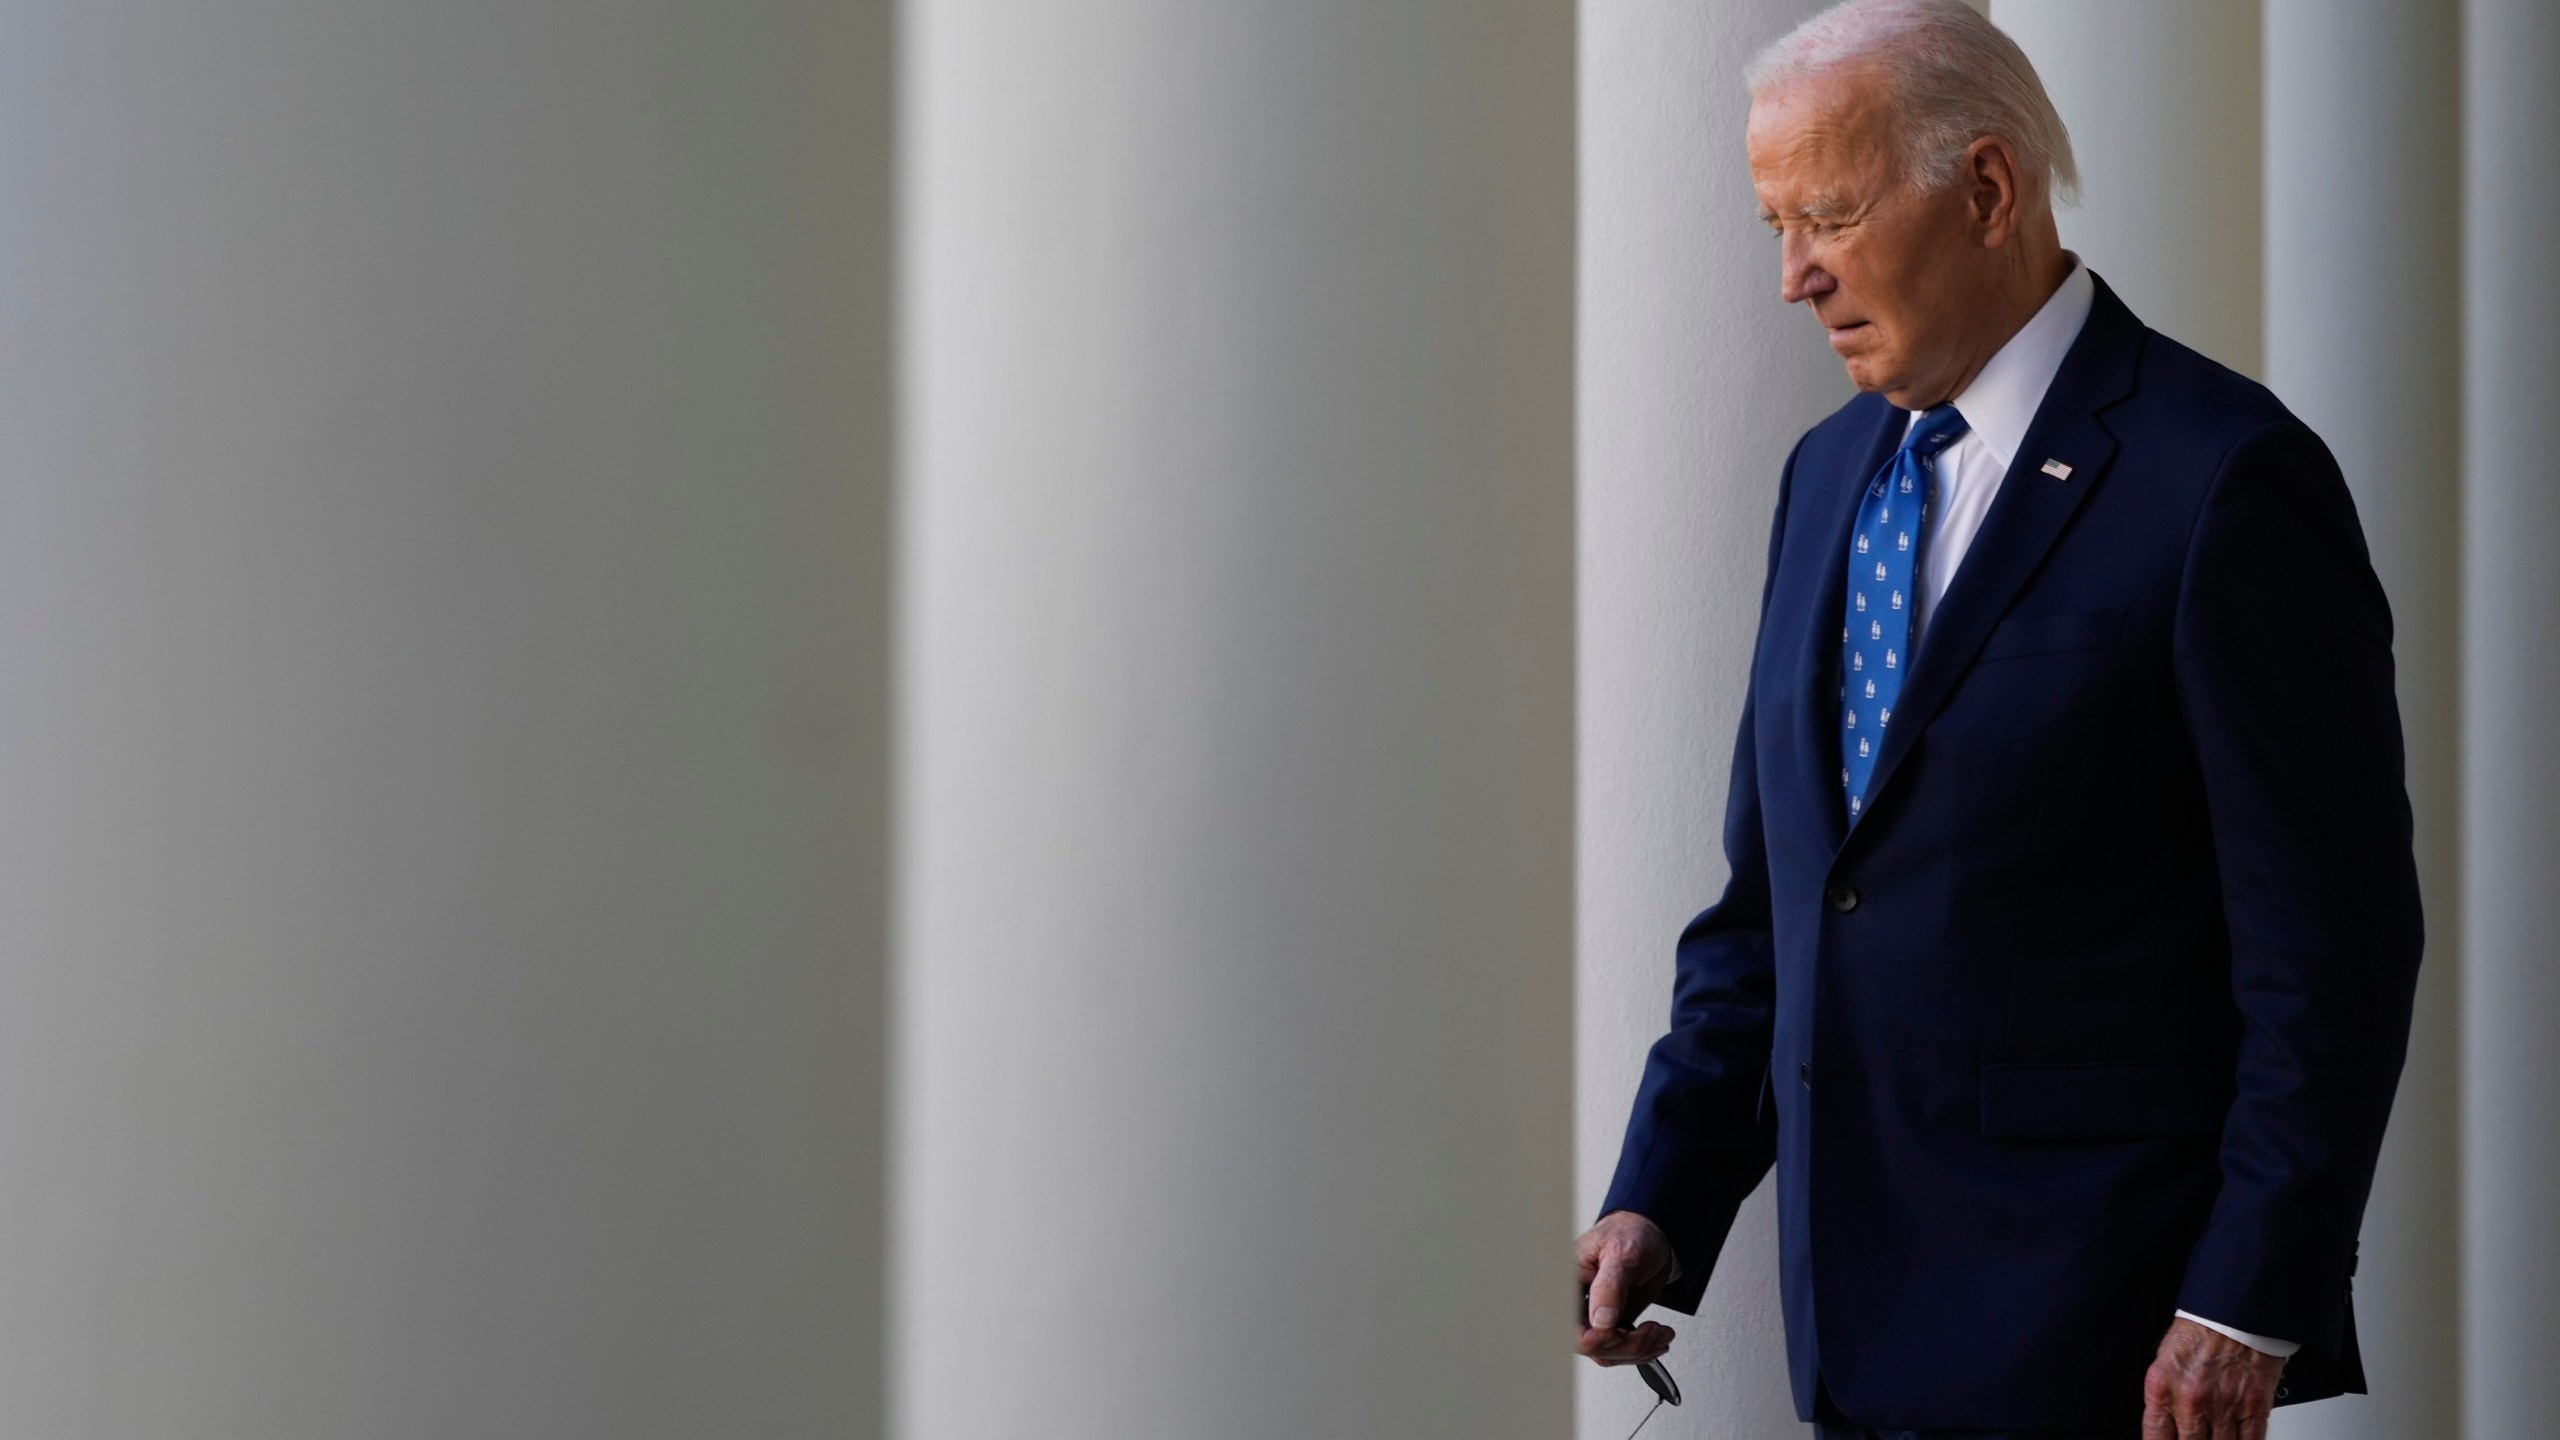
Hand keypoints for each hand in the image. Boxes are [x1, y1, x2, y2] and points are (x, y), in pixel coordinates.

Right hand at [1573, 1210, 1676, 1366]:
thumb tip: (1601, 1322)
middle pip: (1588, 1346)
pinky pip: (1620, 1349)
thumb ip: (1610, 1287)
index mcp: (1568, 1282)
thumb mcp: (1623, 1253)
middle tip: (1650, 1331)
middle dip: (1625, 1346)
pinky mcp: (1611, 1323)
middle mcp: (1577, 1302)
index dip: (1594, 1339)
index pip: (1567, 1326)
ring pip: (1607, 1352)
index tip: (1621, 1332)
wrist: (1650, 1234)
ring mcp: (1594, 1315)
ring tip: (1659, 1332)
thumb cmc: (1631, 1233)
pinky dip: (1642, 1349)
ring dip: (1638, 1349)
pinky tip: (1656, 1337)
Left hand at [2141, 1317, 2284, 1438]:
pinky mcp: (2254, 1408)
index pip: (2155, 1435)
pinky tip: (2236, 1439)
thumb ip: (2165, 1397)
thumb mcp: (2165, 1362)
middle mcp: (2190, 1400)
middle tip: (2196, 1437)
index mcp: (2162, 1387)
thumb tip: (2167, 1427)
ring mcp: (2223, 1406)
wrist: (2235, 1312)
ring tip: (2215, 1437)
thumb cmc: (2201, 1332)